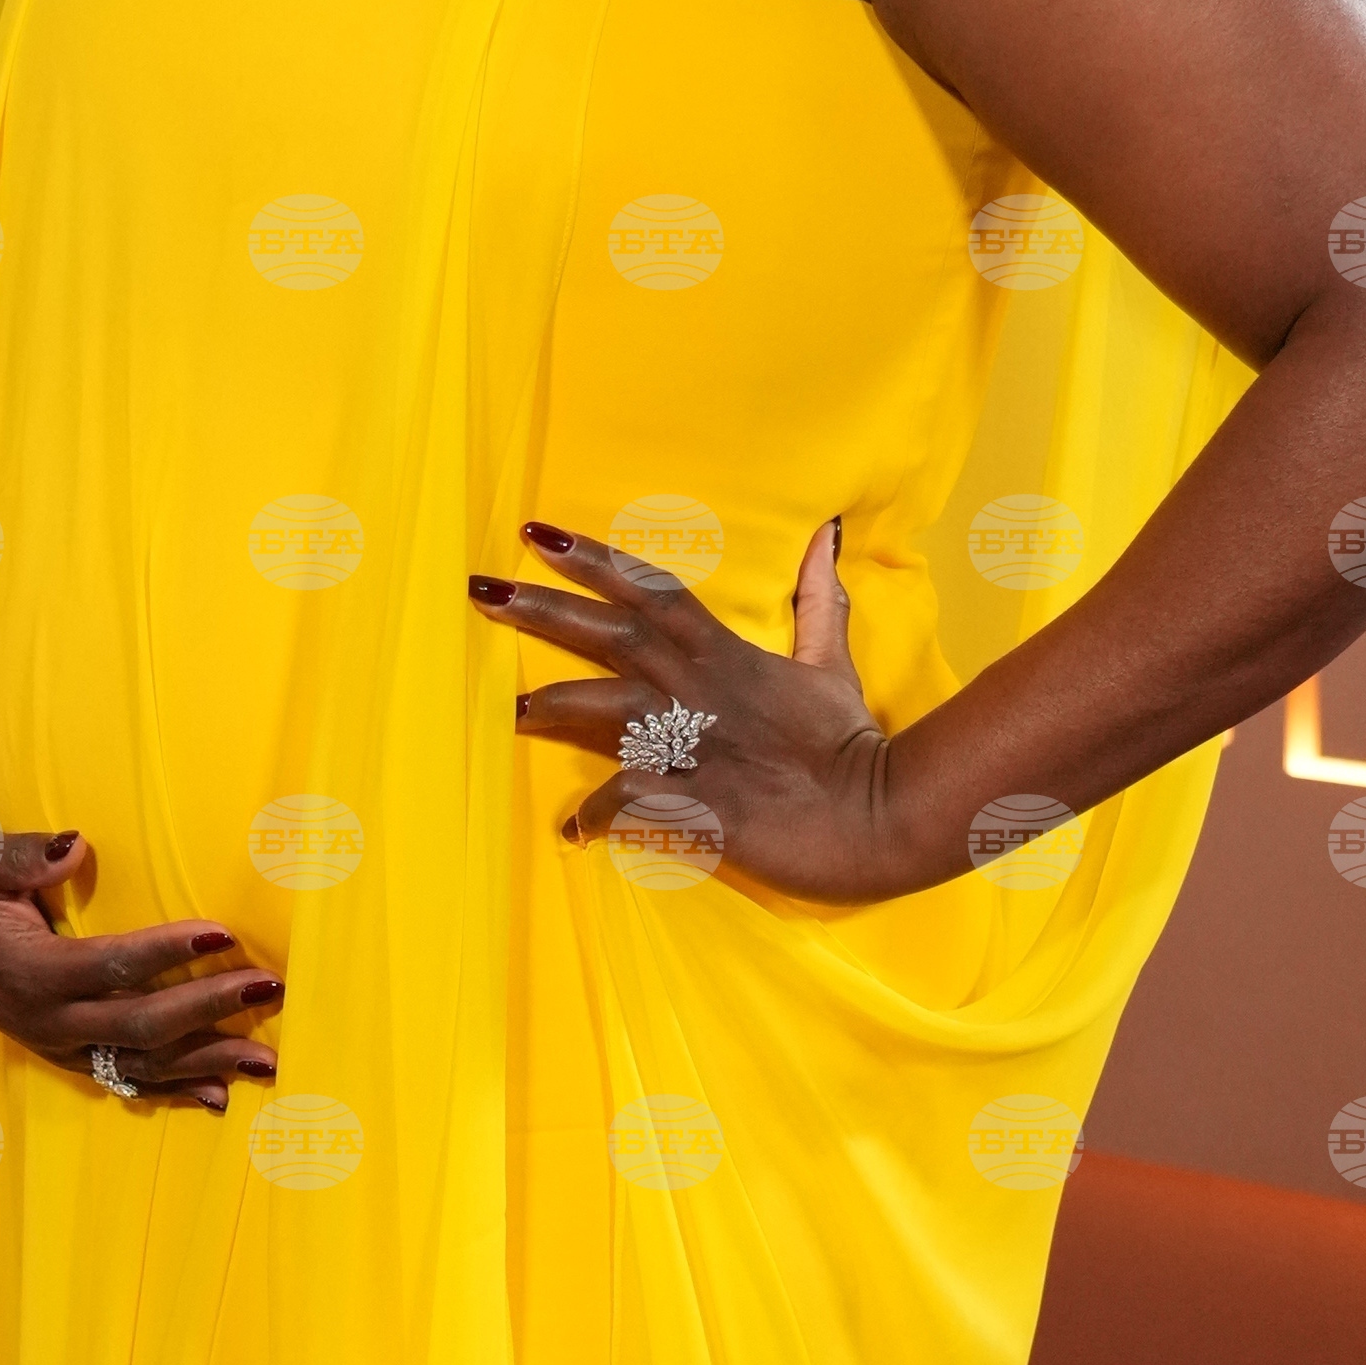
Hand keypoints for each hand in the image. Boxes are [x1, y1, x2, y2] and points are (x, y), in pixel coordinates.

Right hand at [0, 823, 282, 1110]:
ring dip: (207, 1063)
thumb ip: (28, 857)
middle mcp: (47, 1020)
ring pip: (141, 1066)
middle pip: (140, 1026)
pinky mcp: (66, 1055)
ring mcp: (58, 1046)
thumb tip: (75, 846)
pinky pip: (127, 1082)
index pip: (111, 966)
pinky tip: (221, 1096)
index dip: (168, 952)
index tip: (223, 933)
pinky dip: (175, 1091)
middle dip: (208, 1009)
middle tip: (267, 987)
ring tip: (267, 1059)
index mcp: (29, 971)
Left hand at [472, 514, 903, 902]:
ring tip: (509, 711)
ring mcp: (696, 747)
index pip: (650, 591)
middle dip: (544, 610)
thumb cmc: (853, 745)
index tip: (536, 534)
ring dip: (553, 709)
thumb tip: (825, 535)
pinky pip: (631, 801)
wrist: (883, 816)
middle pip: (611, 636)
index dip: (593, 558)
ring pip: (608, 712)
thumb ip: (818, 601)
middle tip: (482, 591)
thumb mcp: (833, 663)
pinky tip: (574, 830)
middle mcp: (701, 691)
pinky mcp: (698, 804)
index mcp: (727, 655)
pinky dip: (598, 813)